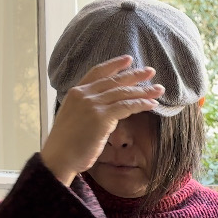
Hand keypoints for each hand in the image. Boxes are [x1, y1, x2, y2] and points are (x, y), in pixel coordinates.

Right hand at [40, 55, 164, 185]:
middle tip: (151, 72)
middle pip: (114, 80)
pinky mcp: (101, 118)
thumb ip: (87, 109)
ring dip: (143, 90)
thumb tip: (107, 111)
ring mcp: (92, 105)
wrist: (58, 158)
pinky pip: (126, 107)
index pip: (98, 72)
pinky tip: (152, 104)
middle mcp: (84, 94)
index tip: (129, 59)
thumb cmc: (66, 145)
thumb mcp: (74, 119)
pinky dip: (141, 104)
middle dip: (135, 75)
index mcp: (75, 93)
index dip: (114, 65)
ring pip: (123, 93)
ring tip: (158, 89)